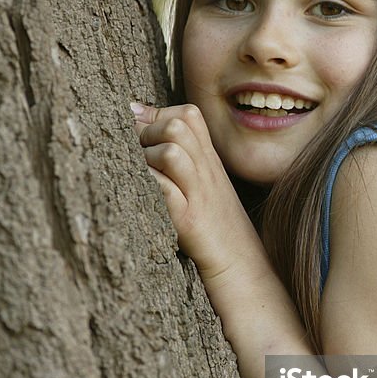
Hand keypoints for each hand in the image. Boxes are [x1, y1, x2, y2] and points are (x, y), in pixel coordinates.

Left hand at [131, 101, 240, 279]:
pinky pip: (162, 191)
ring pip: (170, 153)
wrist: (241, 265)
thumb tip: (136, 112)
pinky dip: (145, 186)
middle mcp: (207, 170)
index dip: (157, 119)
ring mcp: (199, 195)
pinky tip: (137, 195)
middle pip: (177, 126)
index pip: (186, 114)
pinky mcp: (189, 221)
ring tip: (137, 177)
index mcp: (210, 158)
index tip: (140, 137)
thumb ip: (179, 149)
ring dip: (144, 160)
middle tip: (135, 156)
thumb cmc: (212, 223)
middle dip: (147, 135)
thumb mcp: (202, 180)